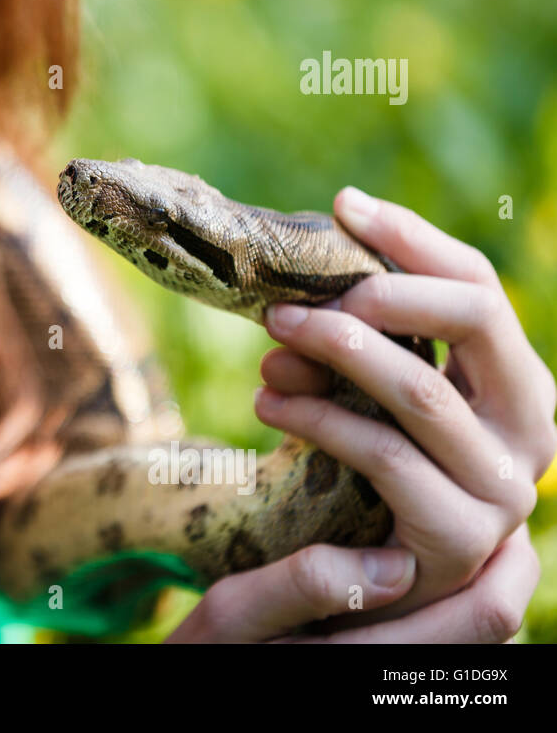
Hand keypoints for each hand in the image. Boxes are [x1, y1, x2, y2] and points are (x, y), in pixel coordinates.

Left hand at [170, 186, 555, 641]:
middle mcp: (529, 429)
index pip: (479, 286)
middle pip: (476, 318)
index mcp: (515, 381)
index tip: (344, 206)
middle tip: (302, 292)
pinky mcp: (457, 537)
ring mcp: (502, 487)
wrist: (373, 590)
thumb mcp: (373, 395)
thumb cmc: (372, 472)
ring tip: (270, 338)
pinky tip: (266, 404)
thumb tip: (316, 259)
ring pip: (421, 389)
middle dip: (382, 290)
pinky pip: (382, 457)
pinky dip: (316, 420)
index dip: (414, 239)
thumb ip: (364, 340)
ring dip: (336, 352)